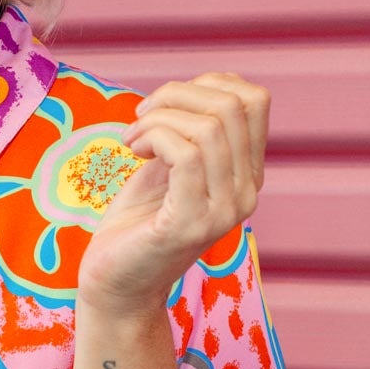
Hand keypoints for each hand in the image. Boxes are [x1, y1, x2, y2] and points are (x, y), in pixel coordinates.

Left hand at [77, 73, 267, 317]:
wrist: (115, 284)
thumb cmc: (135, 222)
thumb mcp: (169, 165)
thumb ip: (191, 129)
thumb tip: (198, 86)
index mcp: (246, 174)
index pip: (254, 100)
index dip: (206, 84)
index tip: (165, 107)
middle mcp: (246, 192)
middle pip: (233, 105)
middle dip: (176, 95)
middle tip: (140, 119)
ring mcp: (224, 211)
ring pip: (209, 127)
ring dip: (158, 118)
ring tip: (132, 139)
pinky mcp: (192, 223)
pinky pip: (186, 154)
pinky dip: (153, 137)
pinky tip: (133, 151)